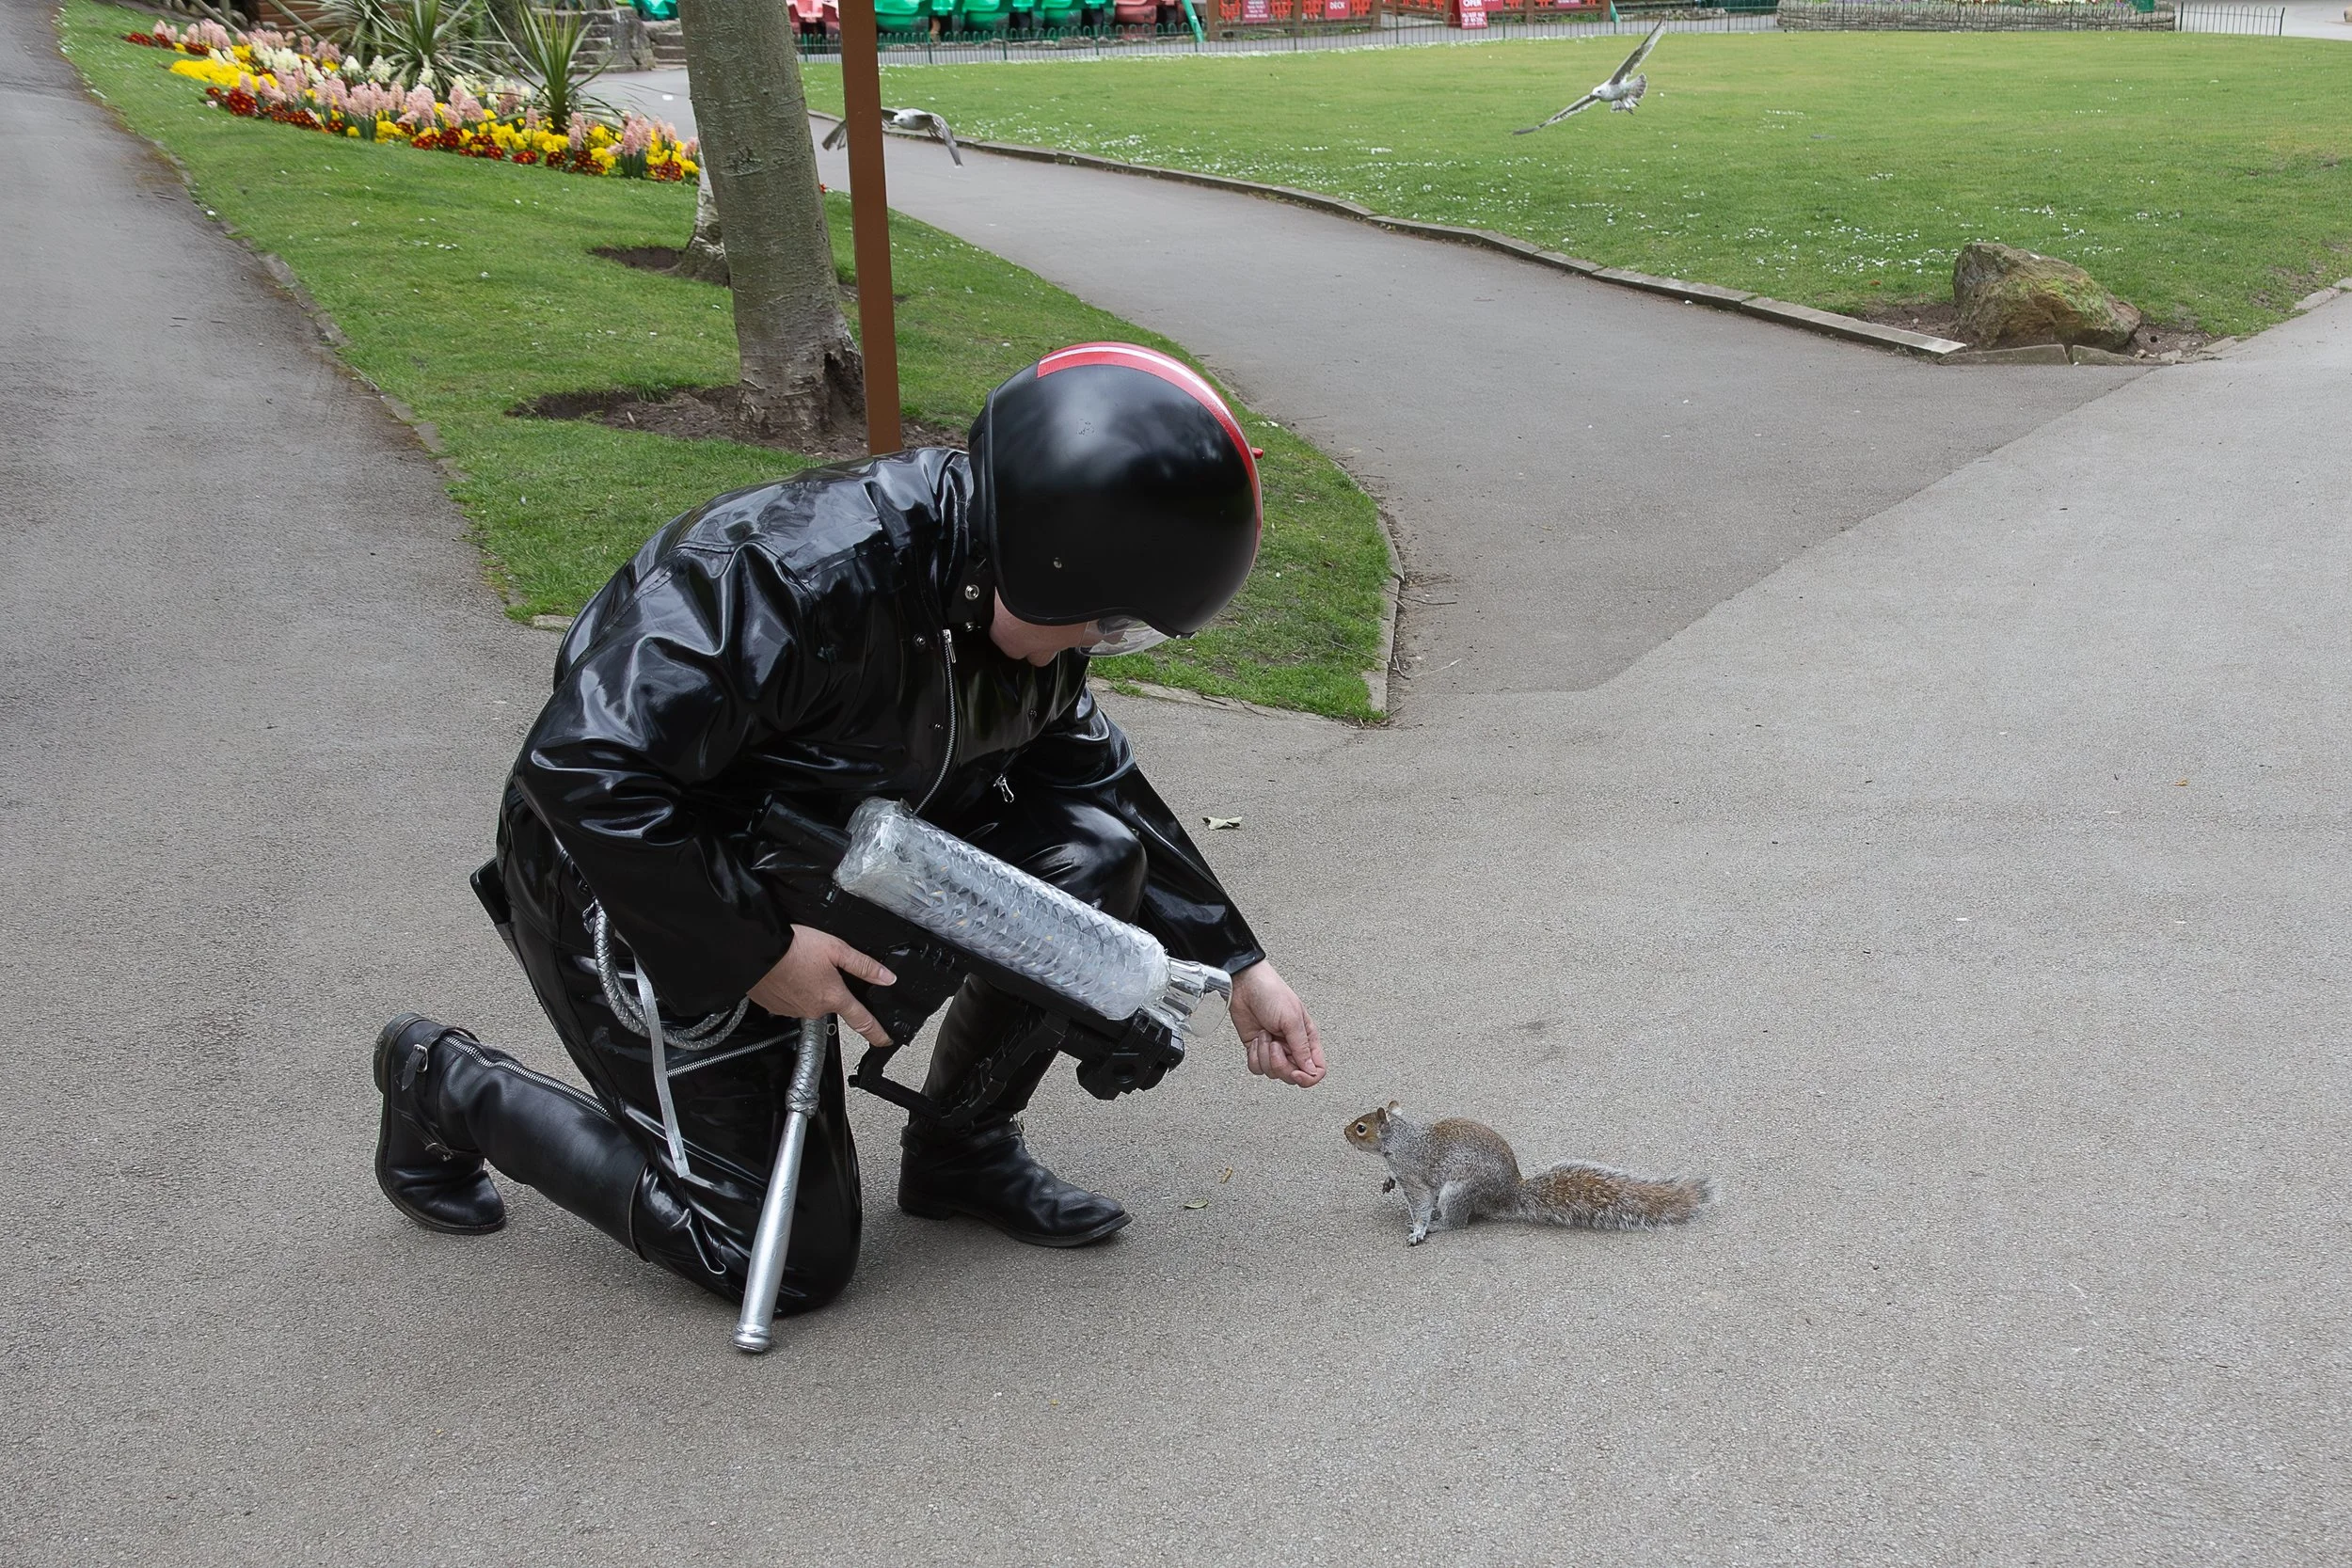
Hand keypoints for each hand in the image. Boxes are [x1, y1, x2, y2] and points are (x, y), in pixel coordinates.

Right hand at [747, 925, 896, 1047]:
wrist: (756, 951)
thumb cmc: (793, 948)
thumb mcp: (836, 949)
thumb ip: (863, 965)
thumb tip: (886, 977)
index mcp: (833, 997)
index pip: (862, 1021)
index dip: (877, 1033)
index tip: (884, 1040)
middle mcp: (815, 1009)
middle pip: (832, 1003)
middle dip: (830, 987)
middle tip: (819, 966)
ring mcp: (794, 1011)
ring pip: (811, 1001)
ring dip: (810, 987)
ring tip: (801, 966)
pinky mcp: (777, 1008)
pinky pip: (792, 1001)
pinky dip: (793, 989)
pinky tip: (788, 973)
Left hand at [1229, 960, 1324, 1087]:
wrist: (1245, 985)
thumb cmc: (1272, 993)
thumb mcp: (1291, 1019)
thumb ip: (1302, 1047)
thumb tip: (1311, 1070)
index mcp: (1307, 1039)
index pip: (1316, 1069)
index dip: (1308, 1077)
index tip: (1295, 1072)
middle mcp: (1292, 1046)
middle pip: (1292, 1075)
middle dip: (1280, 1064)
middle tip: (1275, 1046)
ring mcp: (1274, 1050)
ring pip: (1273, 1073)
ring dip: (1265, 1056)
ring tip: (1265, 1036)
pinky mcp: (1257, 1050)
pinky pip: (1257, 1068)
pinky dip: (1254, 1056)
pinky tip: (1256, 1040)